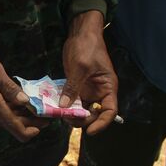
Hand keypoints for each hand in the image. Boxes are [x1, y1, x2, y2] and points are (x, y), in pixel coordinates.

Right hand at [0, 31, 48, 141]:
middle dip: (29, 123)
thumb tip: (25, 102)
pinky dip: (8, 111)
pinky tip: (17, 103)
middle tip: (46, 115)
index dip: (30, 130)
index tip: (44, 124)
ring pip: (3, 120)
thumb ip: (10, 88)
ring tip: (35, 107)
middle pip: (10, 125)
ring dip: (19, 117)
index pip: (14, 126)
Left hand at [60, 11, 117, 134]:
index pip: (110, 111)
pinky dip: (64, 107)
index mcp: (108, 87)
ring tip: (59, 114)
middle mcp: (99, 92)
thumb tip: (65, 107)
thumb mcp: (81, 66)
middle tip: (67, 119)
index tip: (89, 131)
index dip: (102, 123)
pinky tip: (54, 108)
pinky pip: (71, 103)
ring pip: (81, 111)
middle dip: (82, 120)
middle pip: (94, 115)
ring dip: (71, 116)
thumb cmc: (87, 47)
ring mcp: (87, 91)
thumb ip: (73, 87)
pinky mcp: (76, 89)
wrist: (80, 34)